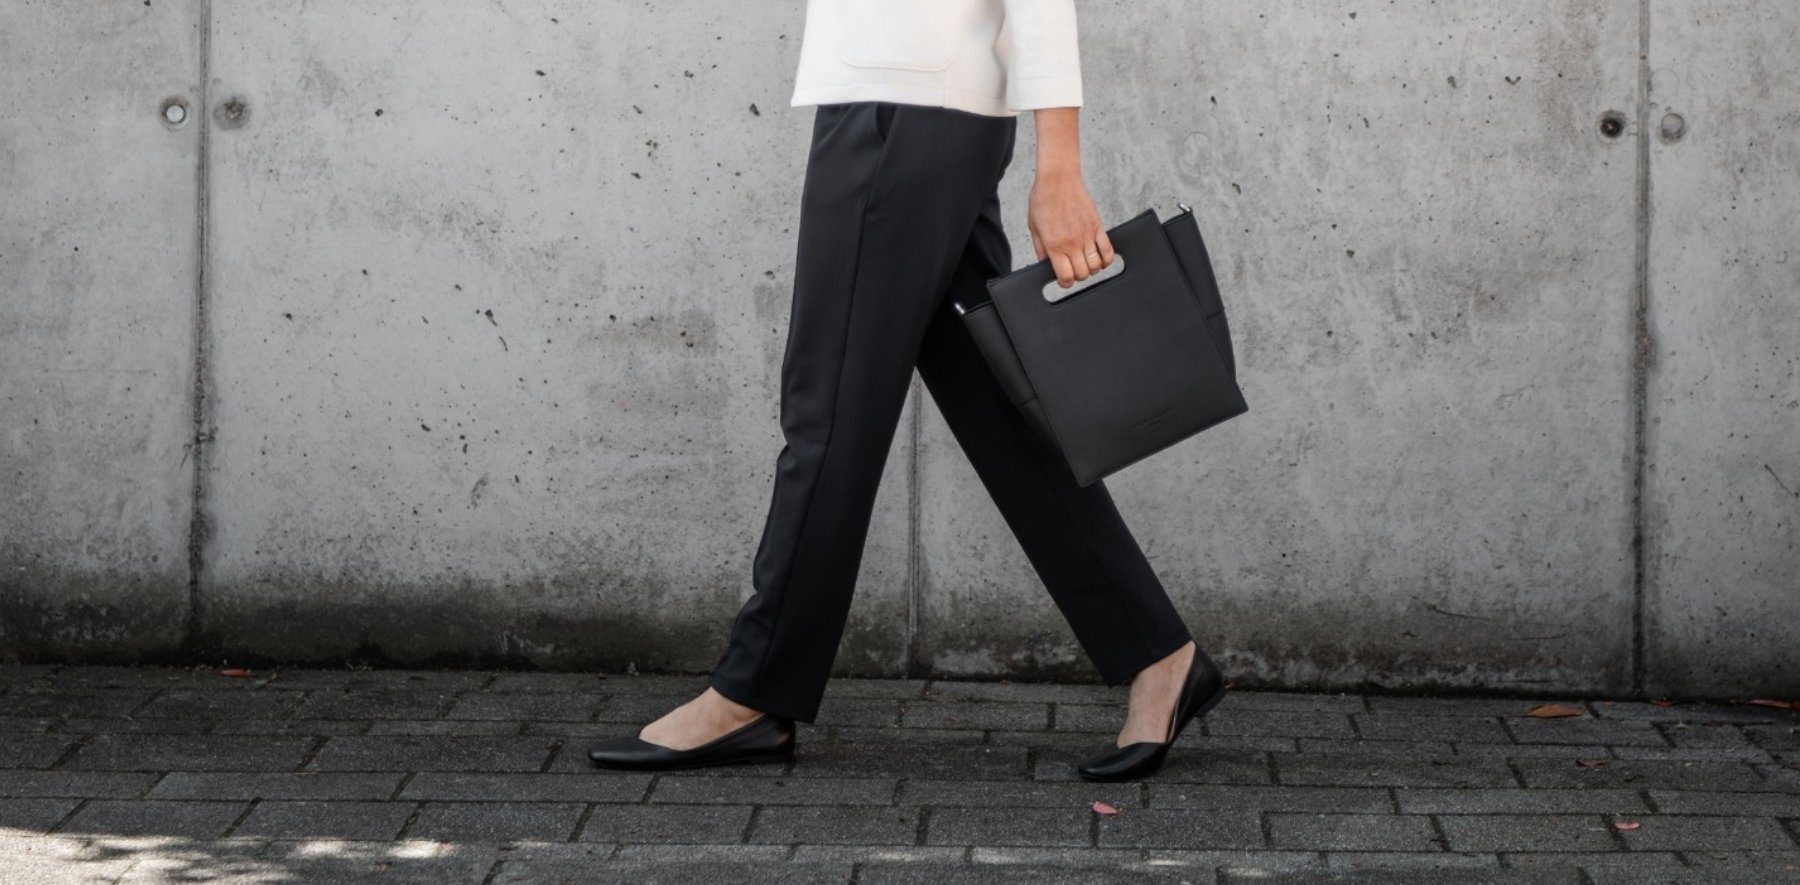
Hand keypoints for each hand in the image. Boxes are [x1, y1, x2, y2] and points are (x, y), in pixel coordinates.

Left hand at [1025, 107, 1112, 288]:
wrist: (1058, 179)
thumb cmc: (1043, 200)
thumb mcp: (1034, 228)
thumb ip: (1040, 249)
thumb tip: (1045, 265)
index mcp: (1054, 245)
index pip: (1065, 277)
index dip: (1065, 282)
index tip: (1063, 279)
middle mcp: (1072, 243)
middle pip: (1082, 274)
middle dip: (1077, 276)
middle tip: (1073, 269)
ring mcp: (1087, 235)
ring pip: (1096, 265)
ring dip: (1092, 269)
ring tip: (1085, 263)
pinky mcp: (1098, 225)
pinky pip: (1108, 250)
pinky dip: (1107, 259)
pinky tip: (1101, 259)